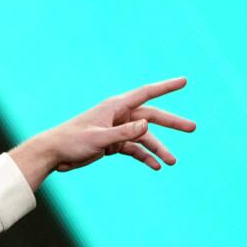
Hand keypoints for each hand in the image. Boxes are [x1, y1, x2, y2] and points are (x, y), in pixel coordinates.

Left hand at [10, 77, 196, 188]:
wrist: (53, 154)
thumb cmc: (71, 141)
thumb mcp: (99, 138)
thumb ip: (123, 133)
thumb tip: (147, 125)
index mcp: (115, 107)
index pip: (146, 93)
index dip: (166, 86)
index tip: (184, 81)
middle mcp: (118, 116)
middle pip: (151, 116)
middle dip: (172, 123)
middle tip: (193, 128)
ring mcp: (116, 130)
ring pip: (144, 137)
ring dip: (158, 148)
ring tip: (172, 162)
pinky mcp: (112, 143)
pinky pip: (134, 149)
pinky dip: (144, 157)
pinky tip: (156, 166)